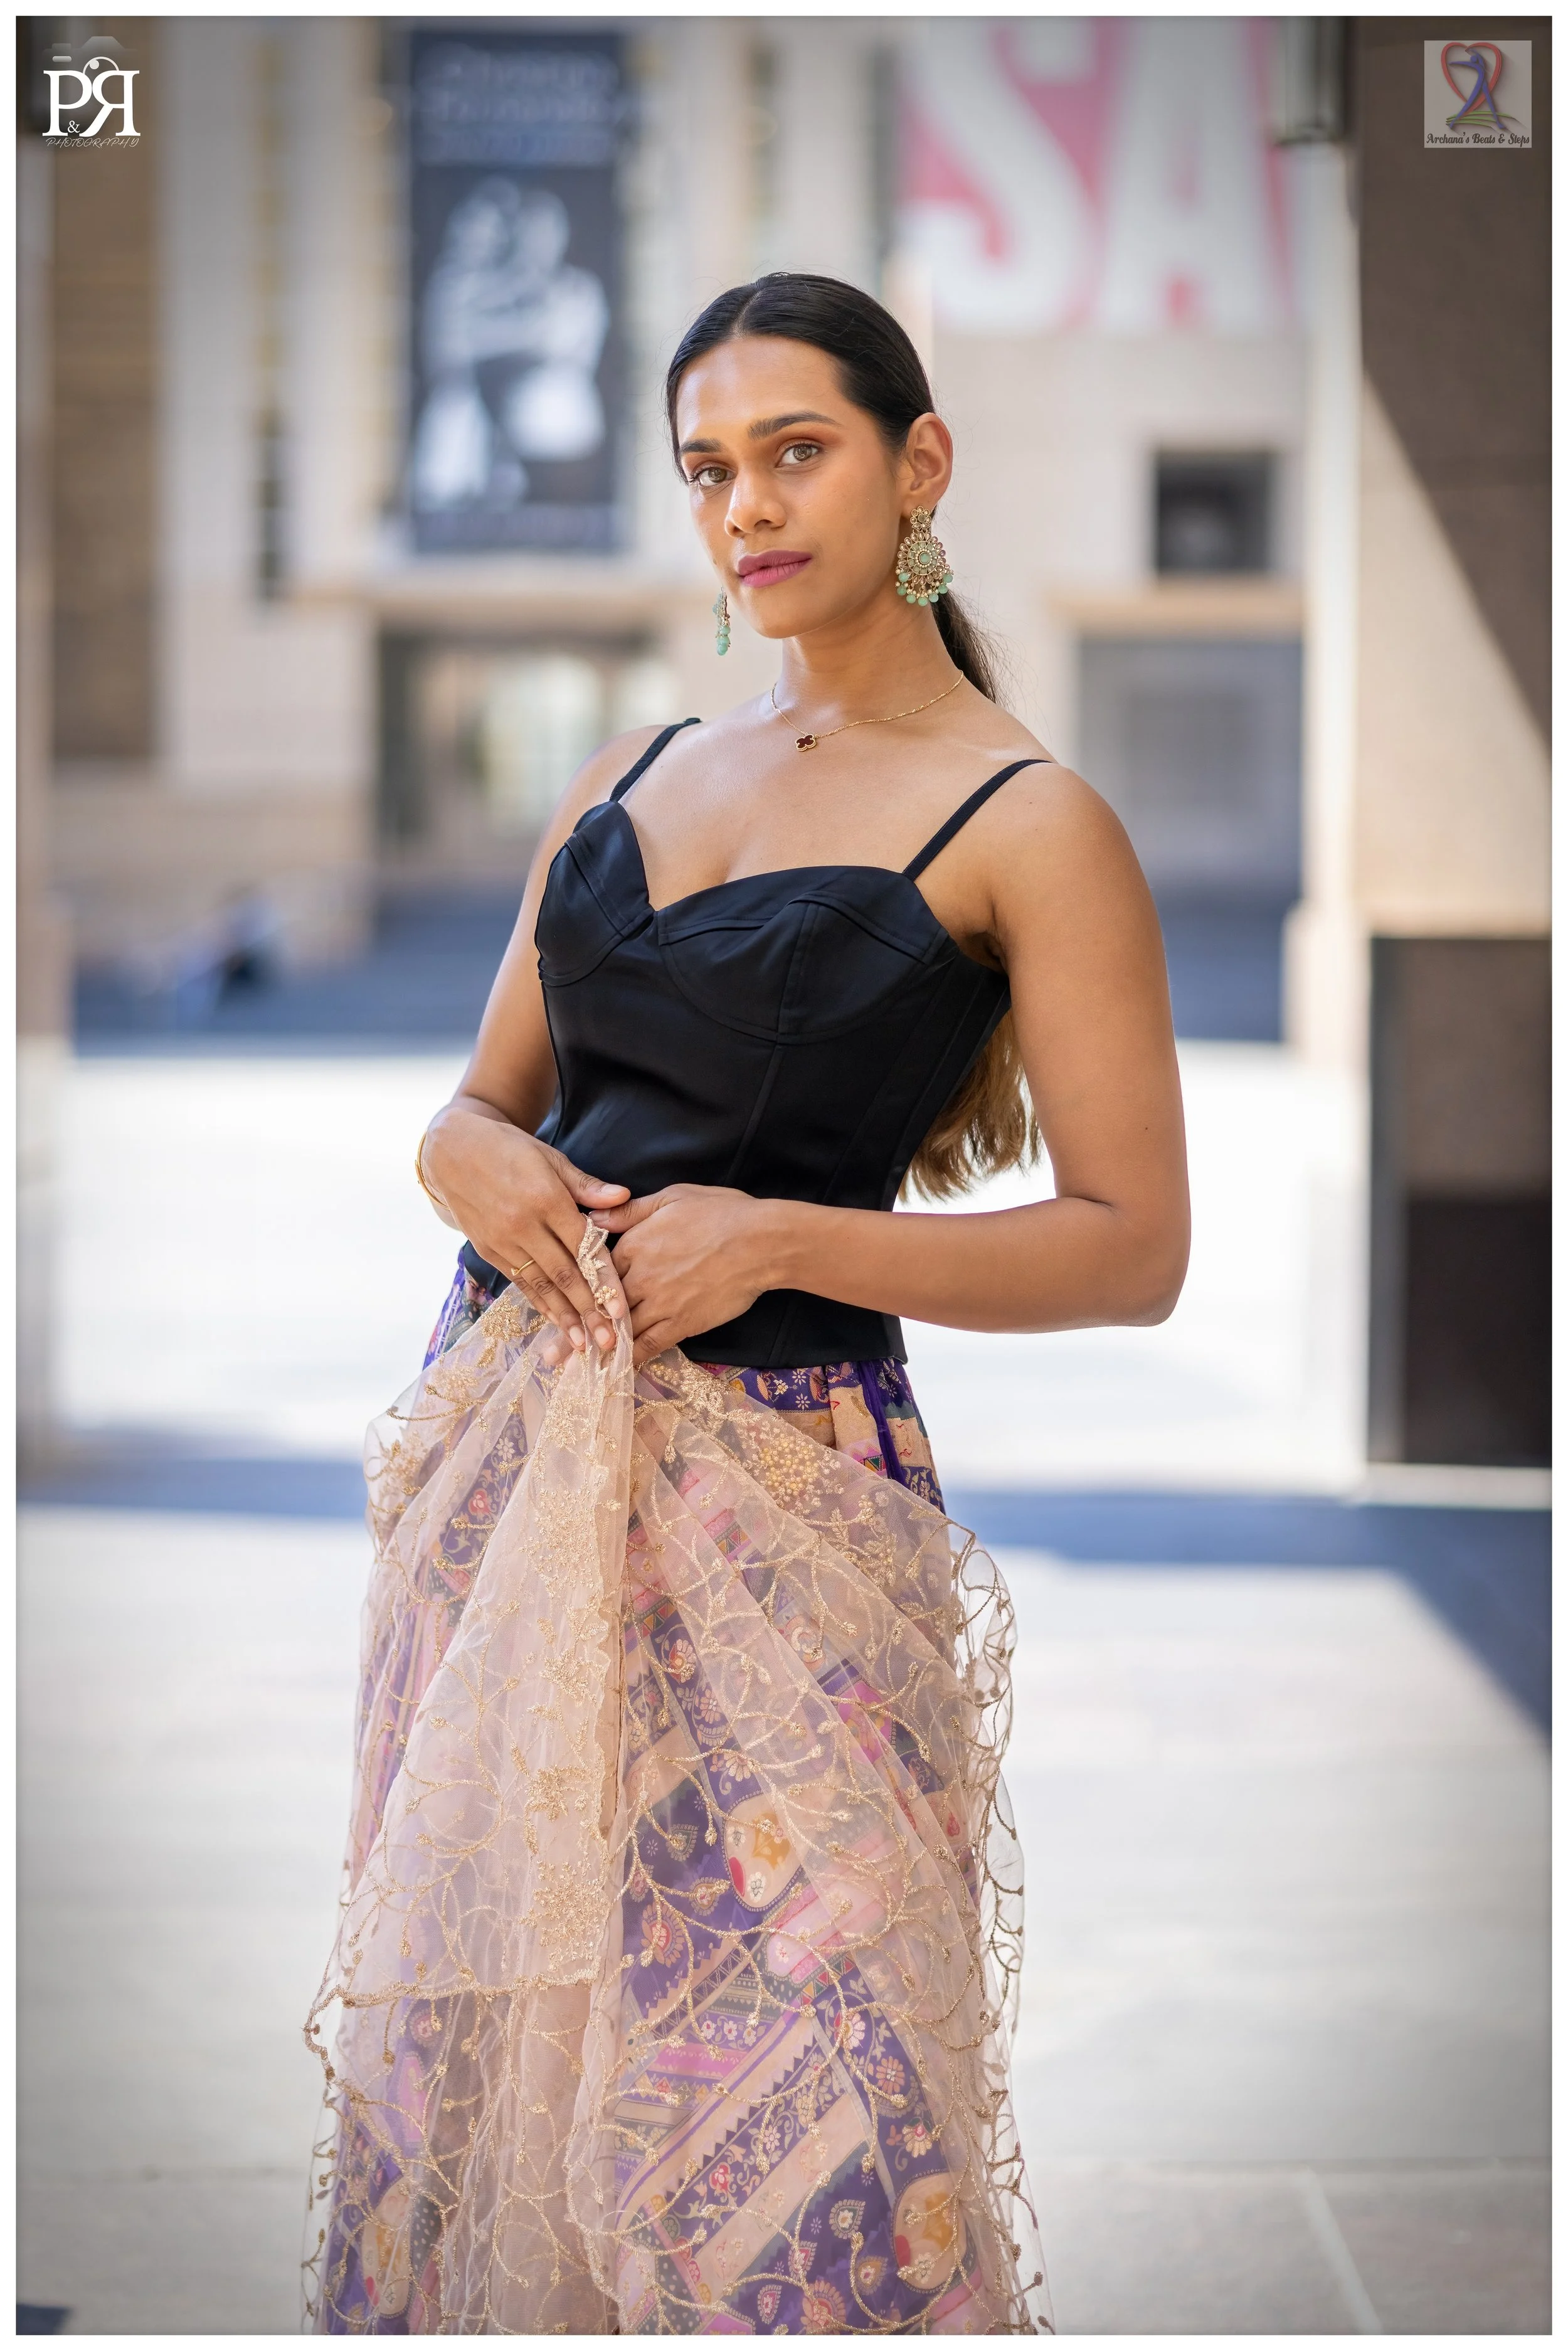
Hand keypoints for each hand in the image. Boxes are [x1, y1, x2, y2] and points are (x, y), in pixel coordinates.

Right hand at [422, 1109, 628, 1354]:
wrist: (453, 1150)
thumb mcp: (551, 1159)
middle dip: (588, 1311)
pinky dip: (539, 1303)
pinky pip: (519, 1282)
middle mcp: (523, 1225)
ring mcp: (502, 1240)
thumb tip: (623, 1197)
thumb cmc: (511, 1150)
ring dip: (563, 1317)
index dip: (604, 1281)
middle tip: (608, 1341)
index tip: (621, 1310)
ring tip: (582, 1344)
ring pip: (539, 1285)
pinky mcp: (487, 1250)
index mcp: (546, 1199)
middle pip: (563, 1275)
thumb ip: (587, 1185)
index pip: (583, 1248)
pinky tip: (555, 1321)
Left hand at [595, 1184, 774, 1366]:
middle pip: (603, 1303)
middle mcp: (639, 1277)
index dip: (592, 1282)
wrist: (760, 1242)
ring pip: (621, 1328)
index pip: (599, 1269)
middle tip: (569, 1342)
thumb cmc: (721, 1213)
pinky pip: (648, 1345)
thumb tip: (592, 1216)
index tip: (583, 1294)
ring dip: (604, 1342)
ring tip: (584, 1359)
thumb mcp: (672, 1198)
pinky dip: (632, 1356)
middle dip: (588, 1319)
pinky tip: (619, 1367)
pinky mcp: (681, 1324)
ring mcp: (659, 1303)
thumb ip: (630, 1211)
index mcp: (633, 1244)